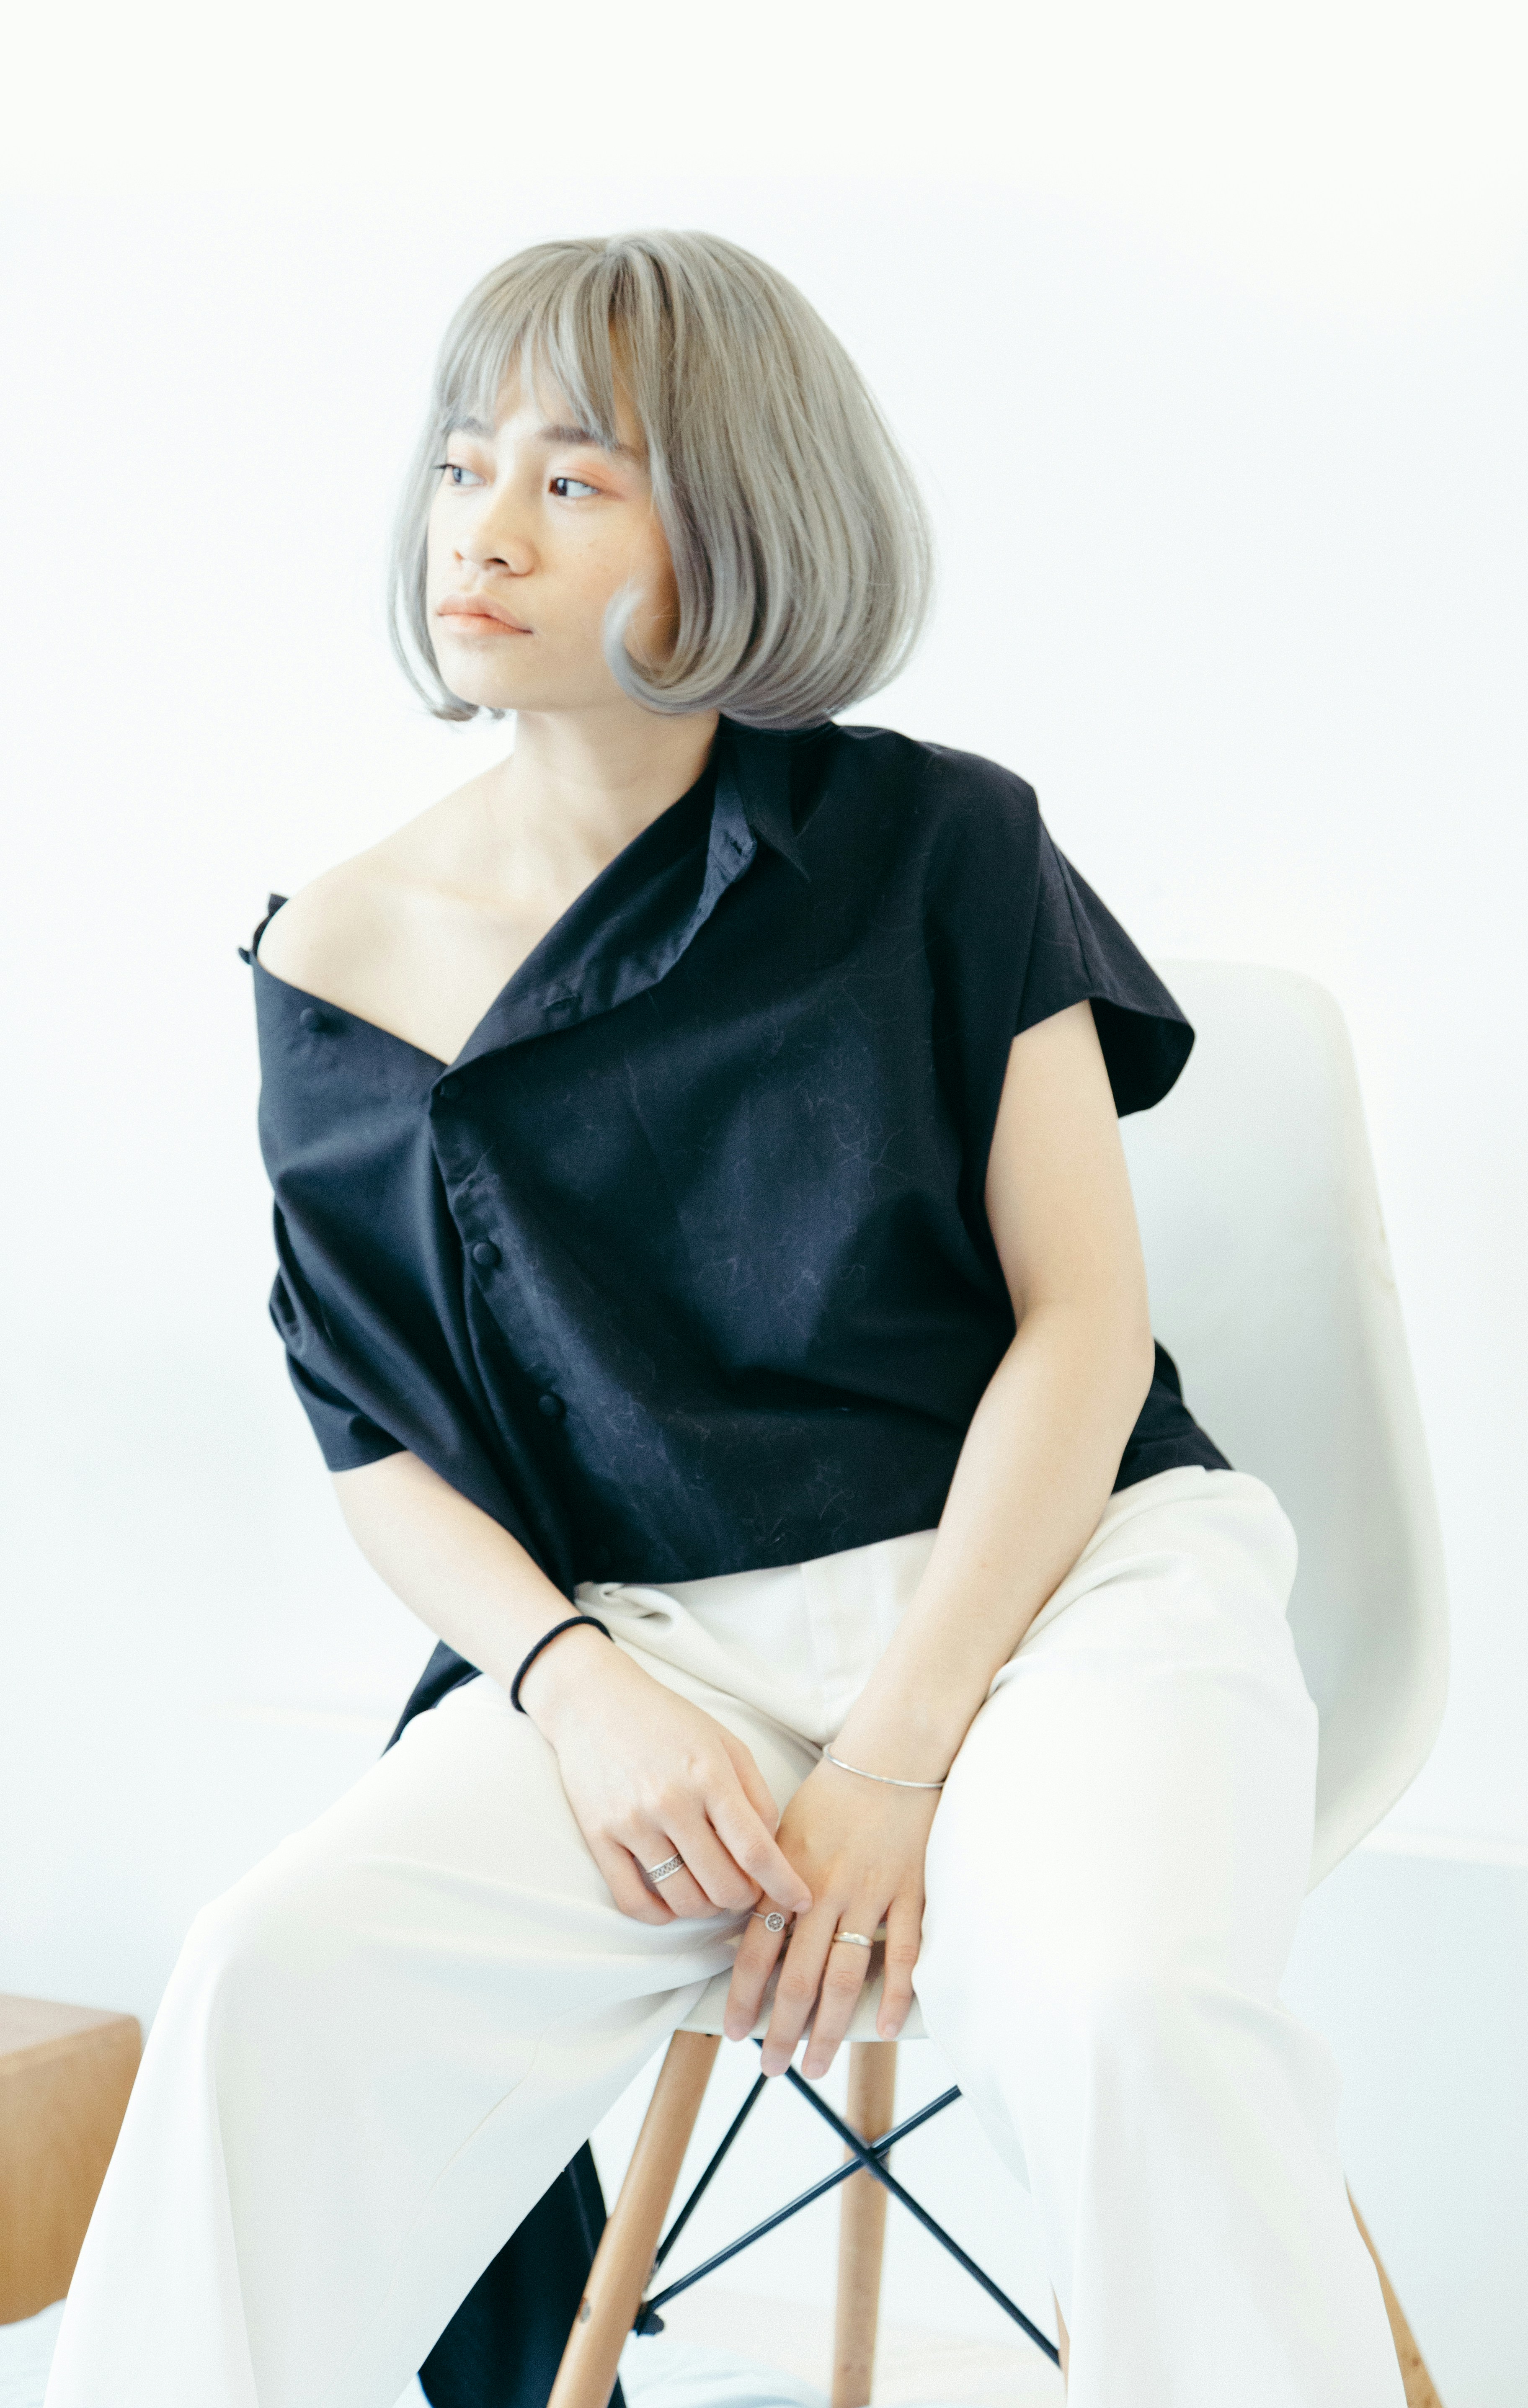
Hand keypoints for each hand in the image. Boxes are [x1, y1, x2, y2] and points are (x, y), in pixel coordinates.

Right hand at [521, 1639, 813, 1927]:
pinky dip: (660, 1915)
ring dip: (707, 1908)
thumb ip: (756, 1795)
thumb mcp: (725, 1743)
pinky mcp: (599, 1836)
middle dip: (745, 1897)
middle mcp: (671, 1802)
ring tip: (711, 1890)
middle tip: (746, 1887)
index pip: (756, 1850)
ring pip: (683, 1900)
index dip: (784, 1885)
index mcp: (709, 1775)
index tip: (801, 1902)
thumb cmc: (668, 1721)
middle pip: (723, 1884)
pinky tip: (673, 1902)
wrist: (594, 1701)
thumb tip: (770, 1851)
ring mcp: (632, 1822)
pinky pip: (632, 1902)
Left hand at [722, 1758, 937, 2077]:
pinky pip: (905, 1953)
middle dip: (782, 2030)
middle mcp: (826, 1891)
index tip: (735, 2032)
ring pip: (847, 1976)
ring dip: (830, 2029)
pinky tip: (888, 2028)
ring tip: (817, 2066)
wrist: (891, 1756)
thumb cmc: (833, 1793)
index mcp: (789, 1875)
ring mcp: (872, 1894)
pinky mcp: (911, 1892)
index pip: (756, 1949)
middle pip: (800, 1977)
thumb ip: (767, 1882)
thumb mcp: (785, 1830)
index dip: (744, 1996)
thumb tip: (744, 1936)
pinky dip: (897, 1994)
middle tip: (770, 2068)